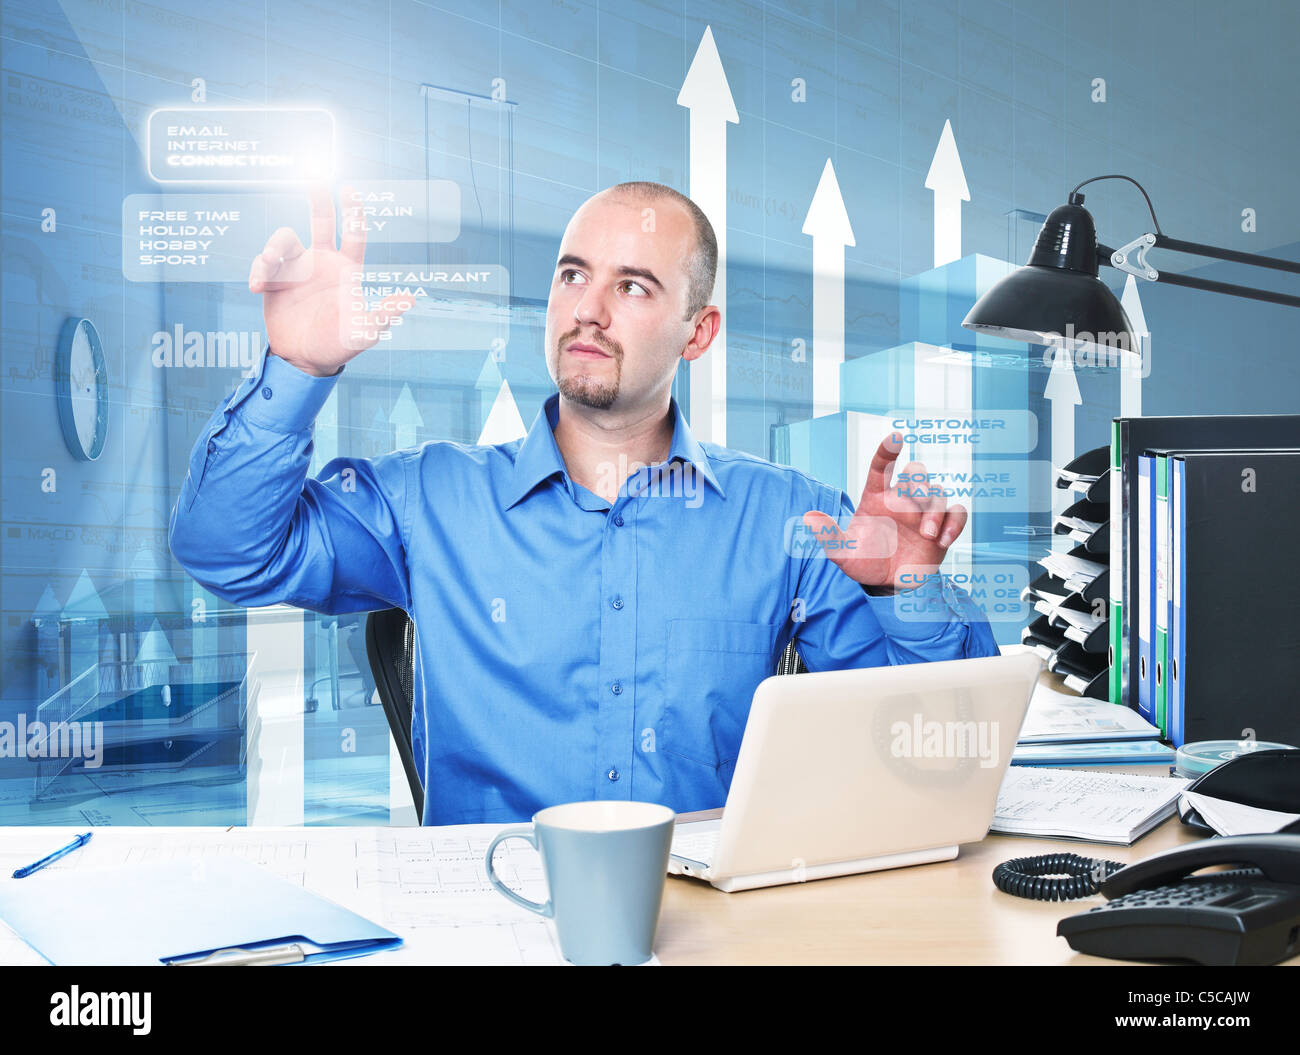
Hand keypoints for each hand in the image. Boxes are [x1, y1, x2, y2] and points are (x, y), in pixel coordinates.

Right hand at [248, 184, 411, 376]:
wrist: (304, 359)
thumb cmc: (338, 345)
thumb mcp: (364, 332)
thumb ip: (384, 315)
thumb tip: (410, 300)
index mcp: (346, 270)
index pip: (354, 233)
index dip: (353, 211)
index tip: (349, 189)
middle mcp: (322, 263)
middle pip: (321, 221)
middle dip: (318, 199)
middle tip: (314, 178)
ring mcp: (297, 270)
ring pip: (284, 240)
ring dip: (275, 246)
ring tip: (269, 262)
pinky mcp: (275, 280)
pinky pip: (264, 264)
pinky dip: (259, 270)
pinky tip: (257, 287)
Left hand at [801, 431, 967, 590]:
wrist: (887, 585)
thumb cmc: (865, 562)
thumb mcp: (842, 553)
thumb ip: (828, 535)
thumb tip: (808, 518)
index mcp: (877, 498)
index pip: (882, 467)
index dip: (887, 451)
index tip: (895, 437)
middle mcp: (902, 501)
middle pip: (917, 473)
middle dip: (918, 480)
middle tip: (914, 500)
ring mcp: (924, 514)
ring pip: (939, 493)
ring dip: (935, 510)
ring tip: (926, 534)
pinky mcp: (942, 528)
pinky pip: (958, 514)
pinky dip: (954, 523)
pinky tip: (942, 540)